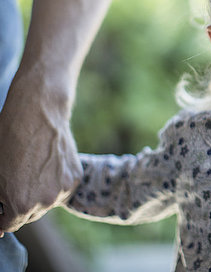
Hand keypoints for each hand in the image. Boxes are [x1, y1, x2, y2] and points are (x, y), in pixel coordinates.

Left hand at [0, 73, 81, 236]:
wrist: (37, 114)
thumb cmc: (8, 141)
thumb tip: (1, 215)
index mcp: (21, 204)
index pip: (8, 225)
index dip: (1, 216)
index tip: (1, 207)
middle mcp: (45, 201)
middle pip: (29, 216)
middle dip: (19, 205)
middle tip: (15, 183)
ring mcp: (63, 189)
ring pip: (47, 202)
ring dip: (38, 195)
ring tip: (31, 172)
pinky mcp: (75, 177)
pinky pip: (61, 189)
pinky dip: (53, 183)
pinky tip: (46, 166)